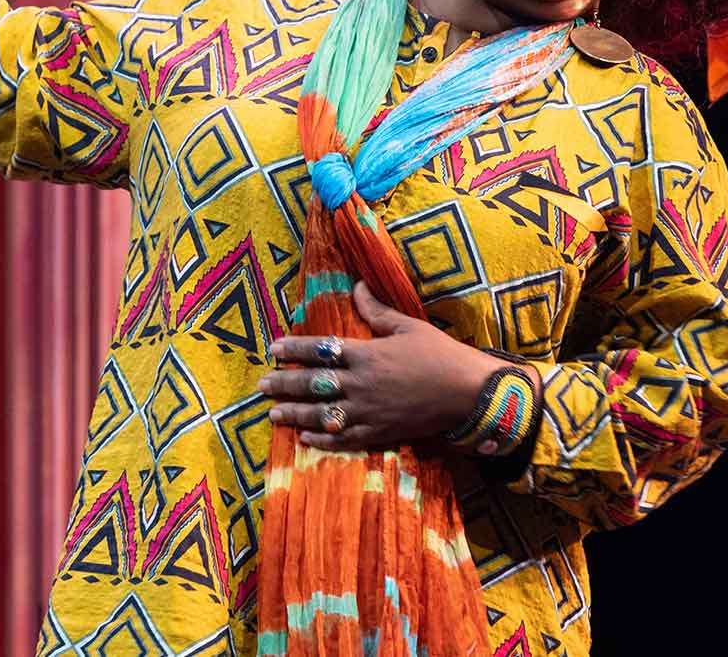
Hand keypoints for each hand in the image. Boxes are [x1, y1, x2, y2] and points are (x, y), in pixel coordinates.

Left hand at [260, 280, 513, 450]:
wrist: (467, 392)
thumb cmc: (440, 354)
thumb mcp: (408, 326)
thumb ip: (377, 311)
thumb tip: (356, 286)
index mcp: (366, 353)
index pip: (320, 350)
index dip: (294, 349)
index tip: (273, 349)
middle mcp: (361, 383)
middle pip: (312, 384)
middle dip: (284, 384)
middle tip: (261, 385)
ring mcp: (368, 411)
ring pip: (321, 414)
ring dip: (294, 414)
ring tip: (272, 414)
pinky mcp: (379, 433)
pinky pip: (344, 439)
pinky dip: (322, 440)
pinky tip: (305, 440)